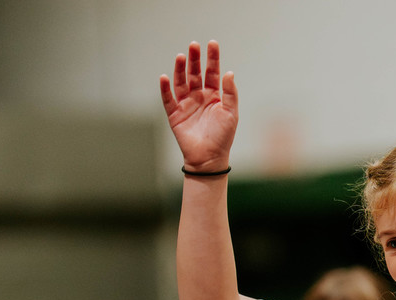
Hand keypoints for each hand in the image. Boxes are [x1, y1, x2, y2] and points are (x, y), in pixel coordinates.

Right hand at [159, 41, 238, 171]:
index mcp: (214, 95)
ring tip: (181, 57)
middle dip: (194, 59)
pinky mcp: (175, 114)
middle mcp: (199, 97)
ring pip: (181, 82)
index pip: (213, 72)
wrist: (209, 158)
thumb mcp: (230, 113)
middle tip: (194, 45)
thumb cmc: (223, 136)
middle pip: (195, 73)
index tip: (212, 44)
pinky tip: (164, 77)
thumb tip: (229, 73)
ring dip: (180, 70)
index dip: (212, 58)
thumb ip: (229, 93)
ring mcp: (186, 104)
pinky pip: (168, 99)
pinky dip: (165, 88)